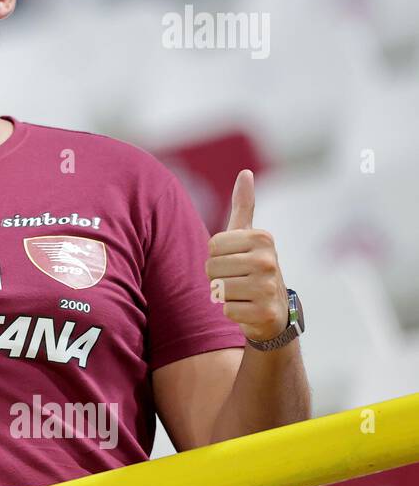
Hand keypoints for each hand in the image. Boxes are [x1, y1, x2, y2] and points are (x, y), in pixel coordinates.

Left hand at [206, 169, 289, 342]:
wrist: (275, 312)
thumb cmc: (253, 268)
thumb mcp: (248, 236)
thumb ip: (244, 205)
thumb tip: (245, 172)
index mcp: (262, 238)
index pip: (212, 247)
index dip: (217, 257)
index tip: (236, 261)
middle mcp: (268, 260)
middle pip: (211, 268)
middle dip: (218, 277)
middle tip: (239, 280)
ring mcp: (268, 287)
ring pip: (217, 289)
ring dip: (225, 295)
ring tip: (243, 293)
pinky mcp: (264, 313)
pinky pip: (226, 310)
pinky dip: (233, 312)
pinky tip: (248, 309)